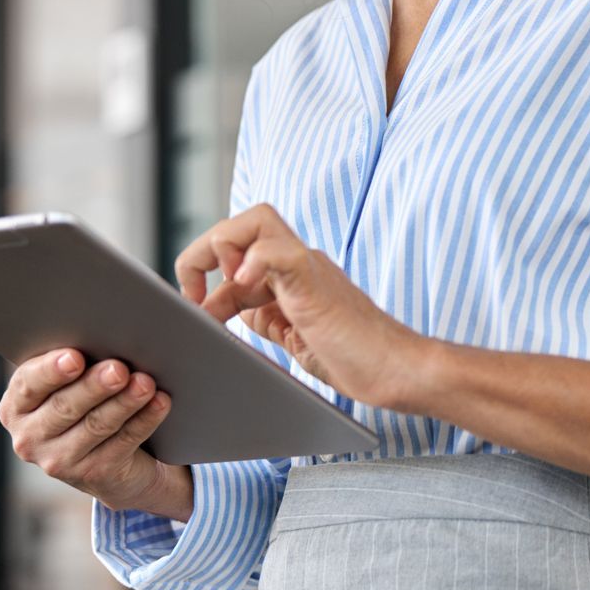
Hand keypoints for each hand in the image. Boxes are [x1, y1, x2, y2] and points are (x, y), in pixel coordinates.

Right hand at [0, 348, 192, 518]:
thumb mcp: (68, 381)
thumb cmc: (84, 397)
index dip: (52, 371)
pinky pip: (123, 443)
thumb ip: (73, 358)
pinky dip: (144, 420)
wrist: (105, 458)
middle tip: (119, 368)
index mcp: (17, 405)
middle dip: (94, 386)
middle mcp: (30, 437)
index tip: (75, 357)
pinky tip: (159, 403)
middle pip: (65, 407)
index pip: (29, 384)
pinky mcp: (94, 475)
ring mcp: (59, 461)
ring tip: (145, 382)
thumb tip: (104, 331)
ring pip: (96, 426)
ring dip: (124, 402)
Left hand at [175, 203, 422, 408]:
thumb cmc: (353, 357)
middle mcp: (296, 261)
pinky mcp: (314, 281)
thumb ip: (262, 316)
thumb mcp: (291, 335)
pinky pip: (278, 249)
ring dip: (222, 248)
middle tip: (192, 296)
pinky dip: (253, 260)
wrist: (396, 369)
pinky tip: (242, 286)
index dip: (203, 278)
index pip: (234, 253)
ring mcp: (307, 266)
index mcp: (289, 274)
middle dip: (203, 250)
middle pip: (242, 222)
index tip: (193, 313)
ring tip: (217, 291)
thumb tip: (221, 309)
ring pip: (256, 220)